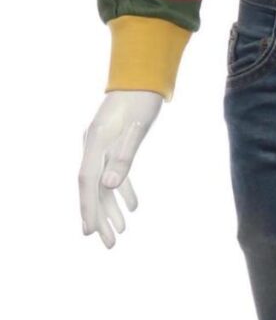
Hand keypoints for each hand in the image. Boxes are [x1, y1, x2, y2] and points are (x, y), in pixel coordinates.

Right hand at [79, 91, 162, 248]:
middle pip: (94, 188)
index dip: (88, 208)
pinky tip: (134, 207)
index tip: (90, 233)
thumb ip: (123, 157)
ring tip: (121, 232)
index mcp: (96, 143)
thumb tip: (108, 186)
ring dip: (111, 208)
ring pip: (104, 184)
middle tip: (109, 244)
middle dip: (100, 217)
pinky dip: (124, 190)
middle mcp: (94, 146)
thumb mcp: (137, 128)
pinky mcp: (114, 143)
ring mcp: (102, 145)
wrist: (143, 75)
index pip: (88, 183)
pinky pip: (115, 173)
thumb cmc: (141, 100)